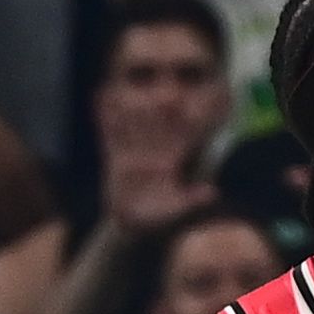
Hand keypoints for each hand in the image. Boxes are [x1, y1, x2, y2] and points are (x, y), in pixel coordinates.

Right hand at [100, 103, 215, 233]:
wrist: (132, 222)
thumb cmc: (158, 216)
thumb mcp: (177, 209)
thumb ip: (193, 199)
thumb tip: (213, 193)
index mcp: (170, 161)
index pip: (178, 138)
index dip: (182, 123)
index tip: (186, 107)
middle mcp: (153, 152)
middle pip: (156, 125)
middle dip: (159, 109)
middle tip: (166, 93)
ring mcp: (133, 152)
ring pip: (133, 125)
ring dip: (131, 110)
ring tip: (126, 92)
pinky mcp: (114, 156)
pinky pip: (110, 134)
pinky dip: (105, 119)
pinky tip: (100, 99)